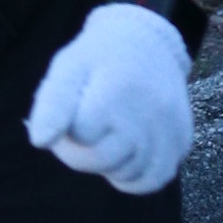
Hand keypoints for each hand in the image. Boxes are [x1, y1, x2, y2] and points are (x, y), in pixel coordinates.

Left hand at [26, 0, 194, 194]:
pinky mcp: (182, 141)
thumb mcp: (69, 68)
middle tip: (87, 127)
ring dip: (110, 163)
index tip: (75, 109)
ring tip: (109, 133)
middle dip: (83, 150)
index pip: (80, 134)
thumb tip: (40, 142)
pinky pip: (154, 178)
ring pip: (127, 174)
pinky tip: (127, 155)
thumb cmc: (99, 59)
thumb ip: (52, 104)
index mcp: (116, 89)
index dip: (69, 127)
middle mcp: (149, 110)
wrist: (148, 44)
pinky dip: (136, 176)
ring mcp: (170, 128)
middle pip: (101, 159)